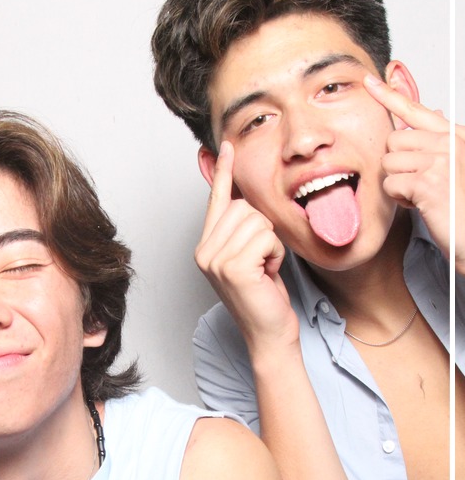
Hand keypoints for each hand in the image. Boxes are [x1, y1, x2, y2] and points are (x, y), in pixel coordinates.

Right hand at [196, 141, 297, 355]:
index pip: (216, 201)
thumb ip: (243, 230)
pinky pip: (266, 237)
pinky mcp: (232, 267)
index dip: (223, 172)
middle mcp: (204, 252)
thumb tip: (245, 198)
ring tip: (265, 269)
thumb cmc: (264, 297)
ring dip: (272, 244)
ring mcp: (214, 260)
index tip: (227, 146)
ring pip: (257, 220)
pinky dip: (276, 254)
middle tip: (262, 261)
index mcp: (206, 247)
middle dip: (264, 231)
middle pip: (243, 207)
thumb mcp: (252, 257)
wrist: (269, 333)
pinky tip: (268, 274)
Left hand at [364, 73, 464, 273]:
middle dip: (396, 165)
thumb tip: (431, 111)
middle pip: (393, 140)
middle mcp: (449, 142)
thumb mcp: (453, 167)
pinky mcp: (428, 181)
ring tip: (422, 195)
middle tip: (418, 183)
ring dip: (398, 184)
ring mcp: (440, 159)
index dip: (391, 95)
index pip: (417, 109)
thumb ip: (437, 143)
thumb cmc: (464, 206)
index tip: (371, 80)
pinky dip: (400, 199)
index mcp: (455, 136)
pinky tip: (421, 204)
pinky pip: (390, 184)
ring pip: (388, 162)